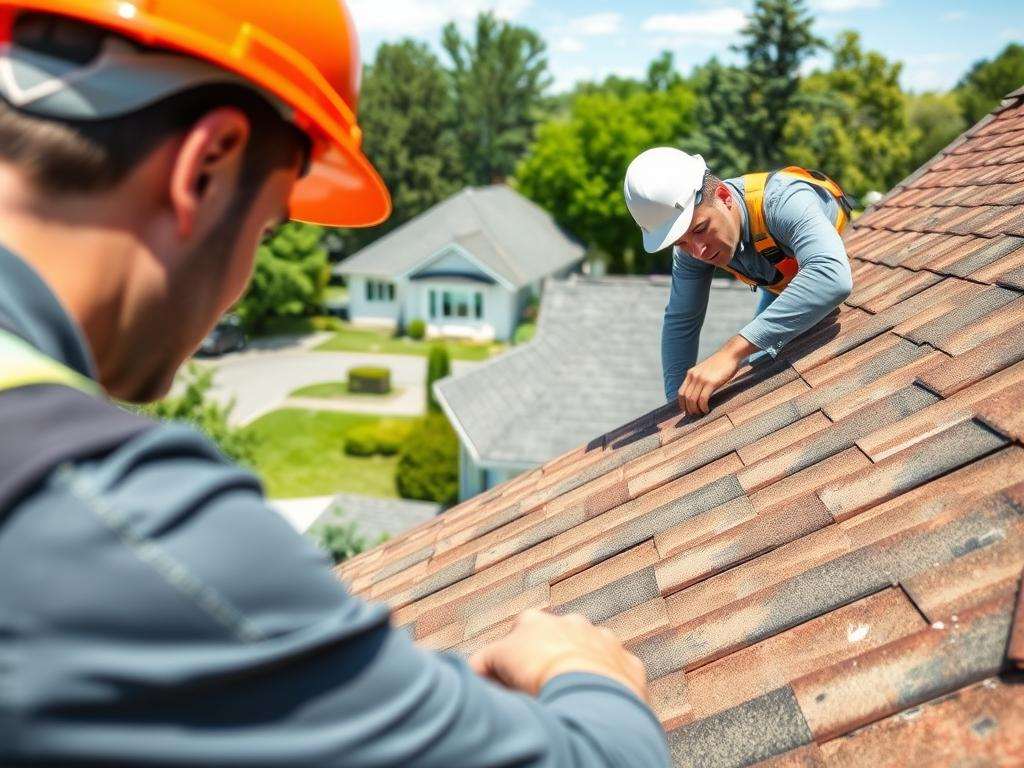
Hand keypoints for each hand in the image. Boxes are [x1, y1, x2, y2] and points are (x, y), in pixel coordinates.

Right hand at [469, 609, 648, 702]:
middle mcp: (572, 622)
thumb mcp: (497, 662)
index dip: (511, 659)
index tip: (510, 680)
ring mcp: (603, 640)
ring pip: (590, 652)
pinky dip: (609, 685)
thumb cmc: (539, 673)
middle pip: (555, 641)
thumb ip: (482, 661)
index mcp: (536, 620)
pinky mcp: (627, 663)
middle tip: (541, 688)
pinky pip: (618, 672)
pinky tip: (598, 700)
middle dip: (549, 660)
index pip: (517, 635)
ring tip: (571, 695)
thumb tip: (469, 669)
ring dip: (581, 669)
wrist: (587, 690)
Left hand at [677, 335, 756, 415]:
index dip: (682, 403)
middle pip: (686, 397)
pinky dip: (703, 407)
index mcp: (690, 373)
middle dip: (688, 408)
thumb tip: (697, 392)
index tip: (686, 410)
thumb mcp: (705, 370)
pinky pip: (703, 399)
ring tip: (701, 413)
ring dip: (696, 409)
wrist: (730, 354)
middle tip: (694, 415)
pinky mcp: (711, 382)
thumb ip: (699, 379)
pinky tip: (707, 410)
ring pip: (693, 399)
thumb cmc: (720, 364)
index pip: (681, 392)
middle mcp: (693, 376)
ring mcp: (701, 379)